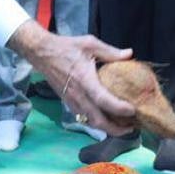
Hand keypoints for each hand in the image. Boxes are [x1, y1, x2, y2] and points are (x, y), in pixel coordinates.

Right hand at [8, 21, 135, 135]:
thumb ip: (110, 52)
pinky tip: (107, 119)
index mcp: (85, 80)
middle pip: (98, 121)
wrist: (42, 53)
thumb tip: (129, 54)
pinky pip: (84, 118)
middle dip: (116, 129)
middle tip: (132, 128)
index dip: (119, 109)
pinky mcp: (68, 103)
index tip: (132, 110)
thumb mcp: (90, 44)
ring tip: (122, 126)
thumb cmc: (66, 47)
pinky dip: (97, 123)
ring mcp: (72, 102)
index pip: (103, 100)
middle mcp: (78, 95)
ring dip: (107, 128)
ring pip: (91, 123)